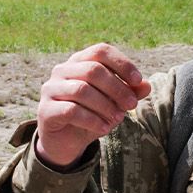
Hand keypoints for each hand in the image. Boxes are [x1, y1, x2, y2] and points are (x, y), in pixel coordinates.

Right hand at [34, 43, 151, 169]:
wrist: (65, 141)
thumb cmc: (92, 115)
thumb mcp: (114, 103)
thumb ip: (129, 93)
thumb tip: (147, 85)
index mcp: (79, 62)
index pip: (100, 51)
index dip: (121, 63)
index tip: (137, 81)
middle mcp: (62, 70)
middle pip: (92, 70)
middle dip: (117, 88)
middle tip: (132, 105)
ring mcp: (50, 89)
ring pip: (81, 90)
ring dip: (105, 105)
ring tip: (118, 118)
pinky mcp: (45, 110)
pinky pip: (71, 111)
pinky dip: (92, 120)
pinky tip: (104, 128)